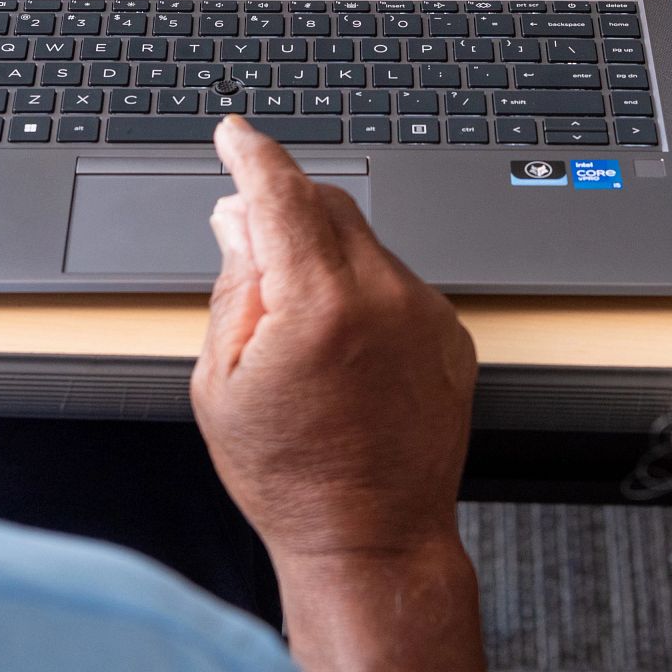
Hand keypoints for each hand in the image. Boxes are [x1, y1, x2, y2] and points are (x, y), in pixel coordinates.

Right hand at [192, 116, 477, 564]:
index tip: (234, 133)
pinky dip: (362, 289)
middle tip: (244, 239)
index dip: (252, 154)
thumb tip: (237, 219)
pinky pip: (396, 281)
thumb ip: (233, 285)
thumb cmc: (290, 476)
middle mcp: (384, 297)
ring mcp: (425, 314)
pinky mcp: (449, 333)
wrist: (374, 539)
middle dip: (283, 205)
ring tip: (295, 332)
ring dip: (323, 254)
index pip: (282, 194)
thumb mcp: (221, 380)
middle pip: (328, 204)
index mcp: (319, 306)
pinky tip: (341, 351)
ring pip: (363, 242)